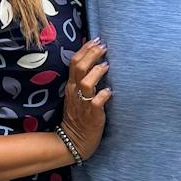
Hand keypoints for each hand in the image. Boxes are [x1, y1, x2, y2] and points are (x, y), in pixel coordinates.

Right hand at [60, 41, 109, 159]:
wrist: (73, 142)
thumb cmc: (79, 116)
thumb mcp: (77, 95)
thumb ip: (83, 79)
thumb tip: (94, 60)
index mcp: (71, 86)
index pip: (74, 62)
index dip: (85, 49)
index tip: (96, 39)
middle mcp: (75, 93)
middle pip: (79, 67)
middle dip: (91, 54)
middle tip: (103, 46)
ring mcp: (83, 104)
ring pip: (86, 83)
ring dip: (97, 72)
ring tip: (106, 65)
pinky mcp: (92, 115)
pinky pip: (96, 102)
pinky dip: (103, 95)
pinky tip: (109, 91)